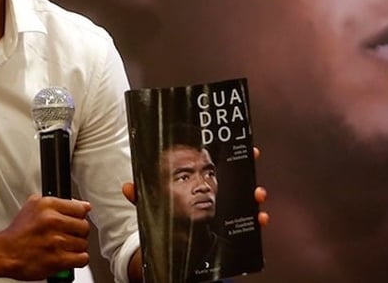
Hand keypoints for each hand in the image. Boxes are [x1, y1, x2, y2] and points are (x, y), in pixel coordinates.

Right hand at [0, 194, 90, 279]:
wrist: (4, 253)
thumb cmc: (18, 233)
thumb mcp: (33, 206)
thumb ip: (57, 202)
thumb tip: (83, 205)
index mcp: (47, 206)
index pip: (81, 208)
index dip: (79, 216)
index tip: (76, 221)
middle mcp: (52, 221)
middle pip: (84, 226)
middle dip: (78, 233)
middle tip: (70, 236)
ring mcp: (55, 241)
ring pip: (83, 243)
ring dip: (77, 247)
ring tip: (66, 247)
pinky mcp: (57, 259)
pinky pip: (82, 259)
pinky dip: (77, 259)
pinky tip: (69, 257)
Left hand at [124, 146, 269, 282]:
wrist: (173, 246)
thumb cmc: (167, 218)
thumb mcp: (154, 205)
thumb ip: (142, 196)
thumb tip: (128, 188)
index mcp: (200, 182)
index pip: (216, 163)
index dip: (228, 150)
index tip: (237, 140)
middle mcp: (217, 193)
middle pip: (237, 175)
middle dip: (247, 165)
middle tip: (252, 156)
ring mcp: (227, 210)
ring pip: (247, 198)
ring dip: (255, 194)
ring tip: (256, 194)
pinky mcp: (232, 228)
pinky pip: (249, 224)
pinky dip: (256, 220)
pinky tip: (259, 218)